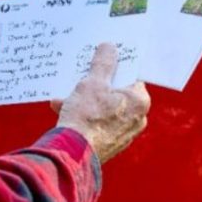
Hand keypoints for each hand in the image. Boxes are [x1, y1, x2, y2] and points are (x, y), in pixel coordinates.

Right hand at [52, 43, 150, 162]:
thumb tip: (109, 47)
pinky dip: (83, 116)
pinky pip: (97, 124)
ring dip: (85, 100)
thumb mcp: (93, 82)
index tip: (104, 61)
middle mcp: (137, 120)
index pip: (132, 77)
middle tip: (83, 77)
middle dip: (97, 85)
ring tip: (66, 96)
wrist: (73, 154)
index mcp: (140, 102)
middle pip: (117, 93)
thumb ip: (103, 62)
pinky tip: (62, 109)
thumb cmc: (87, 115)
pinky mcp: (108, 145)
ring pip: (104, 109)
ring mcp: (123, 135)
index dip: (117, 67)